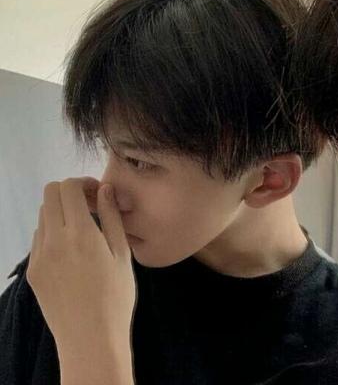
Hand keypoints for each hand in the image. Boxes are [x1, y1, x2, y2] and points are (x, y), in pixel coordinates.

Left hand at [26, 176, 136, 352]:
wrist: (90, 338)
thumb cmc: (116, 296)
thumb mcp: (122, 254)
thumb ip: (112, 217)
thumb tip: (106, 189)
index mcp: (81, 234)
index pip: (68, 188)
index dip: (83, 182)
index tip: (97, 193)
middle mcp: (54, 239)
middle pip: (49, 194)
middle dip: (69, 191)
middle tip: (89, 206)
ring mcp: (39, 255)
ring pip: (43, 215)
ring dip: (61, 211)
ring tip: (82, 230)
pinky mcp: (33, 271)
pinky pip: (39, 238)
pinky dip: (53, 232)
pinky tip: (71, 251)